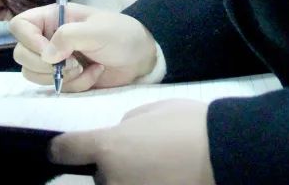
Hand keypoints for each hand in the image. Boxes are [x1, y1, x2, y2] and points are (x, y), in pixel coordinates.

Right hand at [8, 3, 156, 90]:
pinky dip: (74, 85)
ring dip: (60, 77)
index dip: (27, 40)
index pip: (19, 25)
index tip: (48, 52)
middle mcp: (48, 38)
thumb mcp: (99, 30)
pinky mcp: (63, 78)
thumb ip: (70, 36)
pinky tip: (93, 74)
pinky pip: (53, 88)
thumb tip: (46, 55)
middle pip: (21, 54)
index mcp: (54, 18)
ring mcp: (55, 60)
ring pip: (32, 74)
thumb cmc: (121, 35)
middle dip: (45, 65)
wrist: (140, 58)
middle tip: (73, 62)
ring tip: (84, 68)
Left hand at [49, 99, 214, 184]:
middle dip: (111, 165)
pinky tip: (166, 176)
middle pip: (98, 174)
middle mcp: (110, 179)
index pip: (64, 150)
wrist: (225, 154)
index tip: (65, 148)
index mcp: (108, 148)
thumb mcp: (153, 110)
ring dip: (130, 178)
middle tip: (140, 153)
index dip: (63, 147)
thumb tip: (121, 134)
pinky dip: (146, 183)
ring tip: (158, 166)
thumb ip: (127, 124)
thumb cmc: (190, 126)